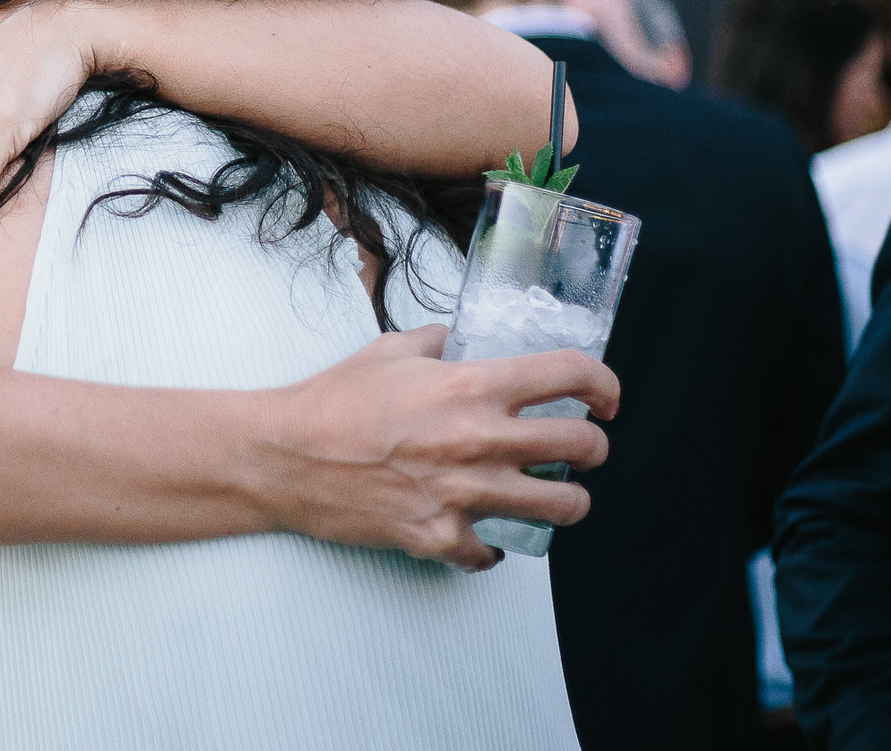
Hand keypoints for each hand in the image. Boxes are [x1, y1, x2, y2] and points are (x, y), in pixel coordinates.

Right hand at [252, 326, 618, 570]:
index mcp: (471, 387)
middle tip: (582, 448)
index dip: (604, 384)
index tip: (605, 398)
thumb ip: (439, 342)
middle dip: (594, 447)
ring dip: (566, 500)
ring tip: (551, 494)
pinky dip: (491, 546)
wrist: (285, 456)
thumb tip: (461, 339)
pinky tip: (480, 533)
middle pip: (584, 447)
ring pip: (563, 507)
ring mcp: (465, 495)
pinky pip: (494, 552)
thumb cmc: (331, 401)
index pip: (570, 375)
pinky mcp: (442, 536)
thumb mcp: (389, 350)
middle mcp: (479, 441)